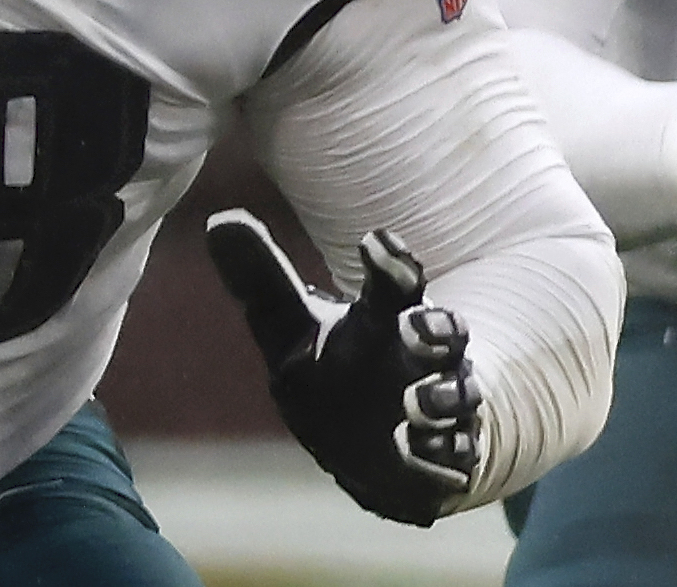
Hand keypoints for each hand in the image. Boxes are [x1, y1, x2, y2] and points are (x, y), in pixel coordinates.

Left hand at [204, 209, 479, 525]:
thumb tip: (219, 220)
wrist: (371, 445)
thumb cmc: (333, 365)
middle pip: (444, 333)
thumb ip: (261, 277)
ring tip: (416, 405)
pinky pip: (456, 455)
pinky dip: (442, 453)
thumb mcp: (289, 324)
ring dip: (441, 398)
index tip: (374, 243)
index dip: (390, 262)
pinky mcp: (449, 456)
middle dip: (435, 331)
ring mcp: (443, 405)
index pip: (395, 281)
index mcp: (384, 316)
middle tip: (413, 329)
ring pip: (458, 394)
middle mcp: (423, 357)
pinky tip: (418, 451)